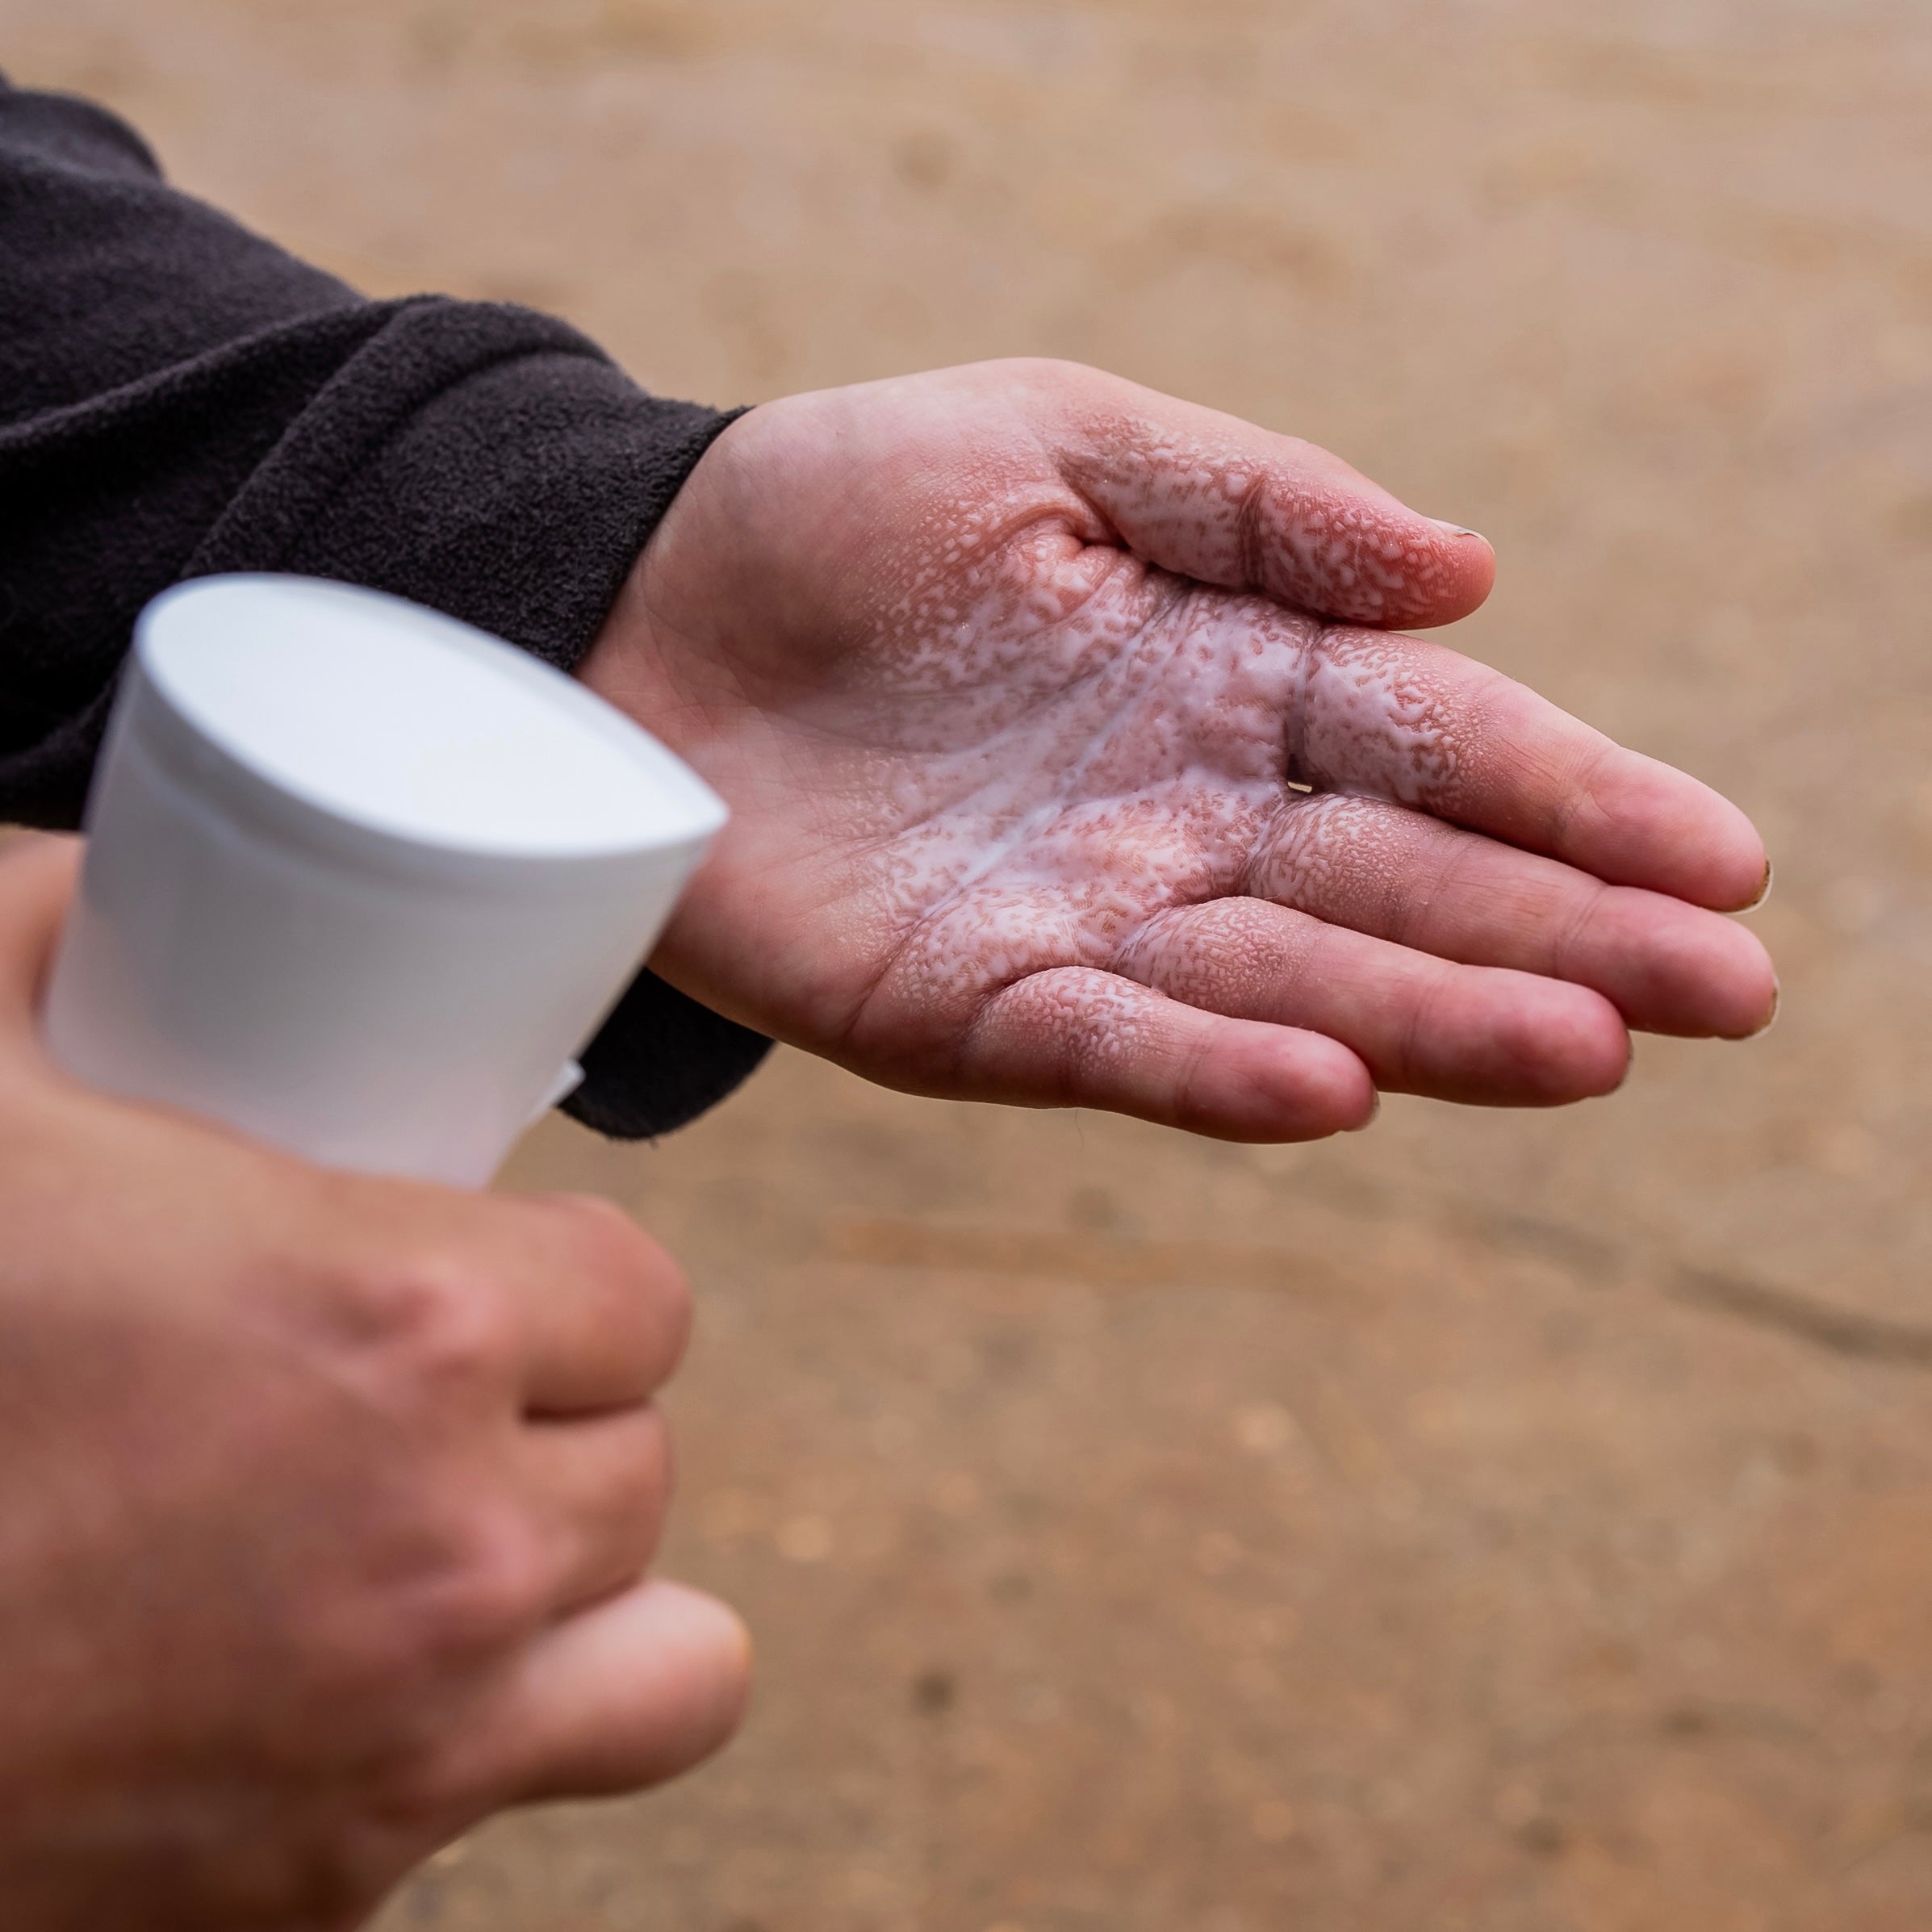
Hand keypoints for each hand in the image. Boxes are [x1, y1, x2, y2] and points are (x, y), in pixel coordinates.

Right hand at [0, 838, 746, 1930]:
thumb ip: (41, 931)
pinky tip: (357, 1691)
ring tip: (470, 1554)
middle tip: (446, 1406)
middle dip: (561, 1428)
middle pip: (645, 1468)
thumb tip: (121, 880)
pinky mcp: (321, 1899)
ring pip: (669, 1666)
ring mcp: (406, 1748)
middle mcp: (452, 1552)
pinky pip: (514, 1802)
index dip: (582, 1281)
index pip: (645, 1296)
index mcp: (399, 1332)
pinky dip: (471, 1749)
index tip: (508, 1283)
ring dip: (591, 1605)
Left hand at [583, 358, 1774, 1138]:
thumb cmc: (837, 513)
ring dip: (1434, 1018)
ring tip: (1588, 1050)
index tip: (1719, 861)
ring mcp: (1086, 925)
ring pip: (1290, 979)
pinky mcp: (969, 1010)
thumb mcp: (1057, 439)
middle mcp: (1185, 817)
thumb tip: (1474, 577)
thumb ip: (1262, 503)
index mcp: (1229, 676)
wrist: (631, 614)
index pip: (1438, 745)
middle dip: (1562, 937)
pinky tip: (1329, 1084)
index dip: (1579, 799)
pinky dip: (1218, 1065)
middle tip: (1721, 996)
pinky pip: (1112, 1043)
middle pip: (1400, 882)